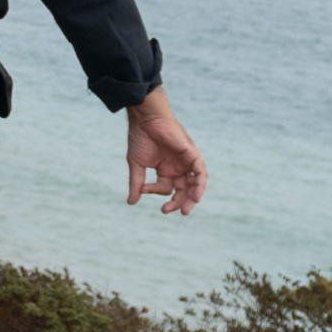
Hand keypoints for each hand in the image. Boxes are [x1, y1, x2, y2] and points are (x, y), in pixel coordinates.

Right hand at [124, 89, 205, 214]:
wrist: (146, 119)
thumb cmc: (140, 138)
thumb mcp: (137, 164)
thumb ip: (136, 183)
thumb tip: (131, 203)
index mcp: (166, 170)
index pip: (165, 188)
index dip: (154, 192)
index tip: (143, 190)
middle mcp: (179, 167)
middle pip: (184, 189)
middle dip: (180, 202)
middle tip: (173, 212)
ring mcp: (186, 161)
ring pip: (195, 183)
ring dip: (193, 197)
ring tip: (186, 209)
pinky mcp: (192, 154)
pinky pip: (200, 172)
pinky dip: (199, 183)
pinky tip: (195, 194)